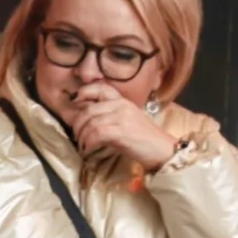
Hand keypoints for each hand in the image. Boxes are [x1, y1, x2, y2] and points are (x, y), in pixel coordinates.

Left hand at [59, 84, 175, 171]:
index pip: (100, 88)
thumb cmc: (144, 140)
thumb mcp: (126, 122)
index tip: (74, 102)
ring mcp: (122, 117)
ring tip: (82, 145)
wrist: (162, 150)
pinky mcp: (122, 131)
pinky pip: (96, 134)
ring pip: (91, 122)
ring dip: (82, 136)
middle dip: (78, 124)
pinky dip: (89, 143)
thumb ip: (110, 118)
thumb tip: (87, 122)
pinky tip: (88, 149)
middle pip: (89, 109)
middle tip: (76, 135)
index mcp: (123, 101)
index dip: (84, 93)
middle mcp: (122, 105)